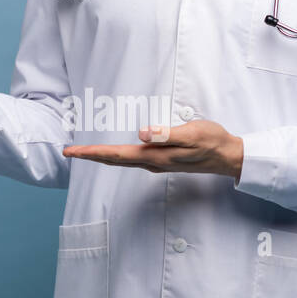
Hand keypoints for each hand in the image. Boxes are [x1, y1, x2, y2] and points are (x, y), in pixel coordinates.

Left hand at [62, 119, 243, 178]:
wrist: (228, 157)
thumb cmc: (212, 141)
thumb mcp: (192, 134)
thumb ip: (167, 134)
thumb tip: (141, 134)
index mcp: (155, 156)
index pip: (116, 155)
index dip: (92, 153)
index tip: (71, 152)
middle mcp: (152, 163)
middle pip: (115, 160)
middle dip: (90, 156)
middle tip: (68, 152)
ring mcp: (157, 163)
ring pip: (123, 161)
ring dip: (103, 157)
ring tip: (84, 152)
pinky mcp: (163, 160)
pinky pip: (132, 159)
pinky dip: (118, 156)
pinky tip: (115, 152)